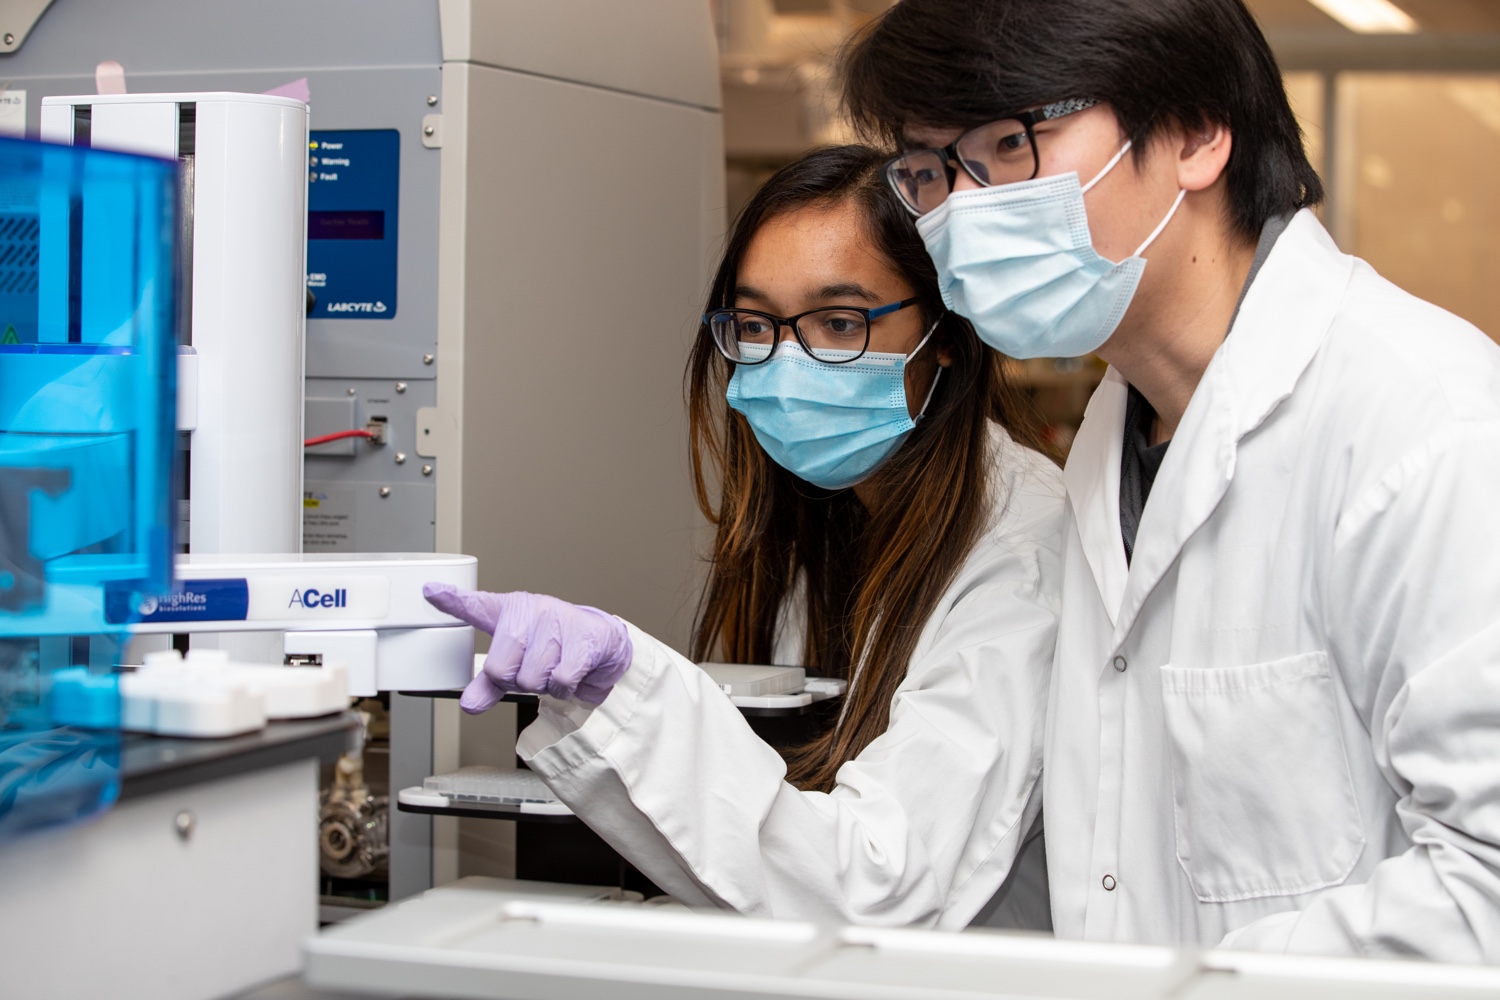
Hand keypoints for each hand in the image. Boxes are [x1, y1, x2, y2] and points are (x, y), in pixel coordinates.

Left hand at [422, 583, 632, 712]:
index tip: (429, 591)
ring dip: (544, 686)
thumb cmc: (555, 647)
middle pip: (499, 669)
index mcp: (509, 613)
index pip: (476, 606)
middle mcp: (529, 611)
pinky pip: (560, 680)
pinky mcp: (582, 637)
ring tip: (556, 668)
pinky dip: (566, 689)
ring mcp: (556, 620)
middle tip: (533, 670)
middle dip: (515, 681)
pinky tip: (574, 672)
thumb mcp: (518, 661)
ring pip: (531, 678)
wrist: (602, 643)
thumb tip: (468, 705)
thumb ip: (489, 685)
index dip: (452, 600)